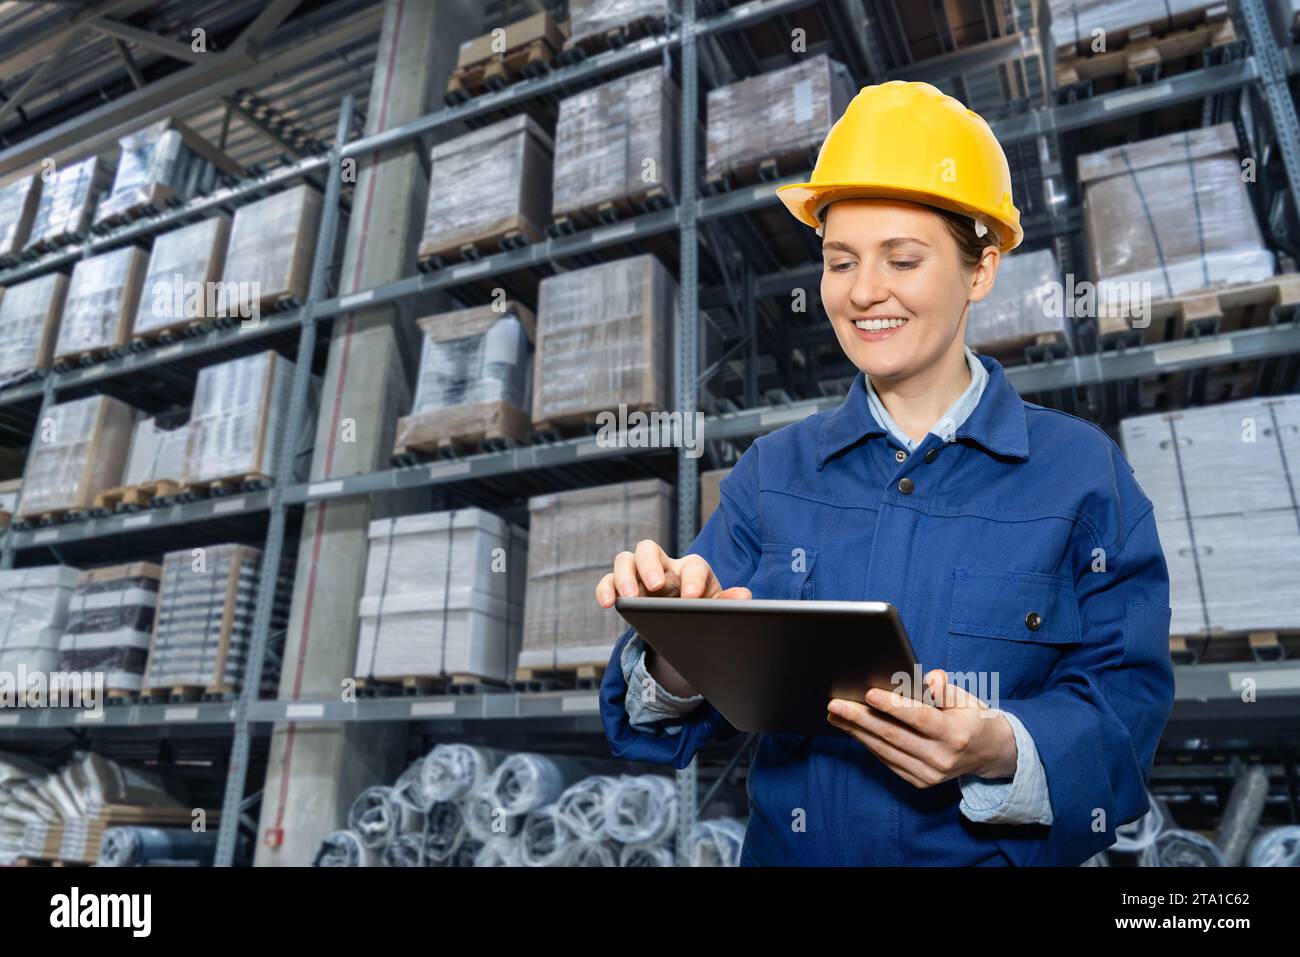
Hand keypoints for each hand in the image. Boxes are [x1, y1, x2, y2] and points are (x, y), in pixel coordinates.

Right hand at [595, 540, 749, 699]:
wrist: (683, 623)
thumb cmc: (700, 611)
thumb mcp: (715, 609)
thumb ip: (729, 602)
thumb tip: (745, 597)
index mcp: (691, 569)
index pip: (692, 565)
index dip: (692, 579)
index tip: (692, 598)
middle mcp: (663, 565)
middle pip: (650, 549)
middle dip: (650, 566)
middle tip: (655, 587)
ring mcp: (639, 574)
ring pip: (625, 559)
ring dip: (624, 576)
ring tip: (629, 598)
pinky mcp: (622, 587)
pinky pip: (608, 580)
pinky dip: (605, 588)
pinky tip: (608, 604)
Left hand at [825, 668, 1017, 787]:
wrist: (988, 753)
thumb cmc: (972, 718)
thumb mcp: (967, 698)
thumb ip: (944, 688)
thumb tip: (927, 678)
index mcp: (956, 734)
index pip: (919, 718)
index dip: (893, 706)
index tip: (868, 693)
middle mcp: (942, 759)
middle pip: (894, 735)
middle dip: (860, 718)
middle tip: (835, 704)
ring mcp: (929, 774)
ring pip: (885, 750)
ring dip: (856, 731)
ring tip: (835, 714)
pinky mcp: (919, 782)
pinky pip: (887, 760)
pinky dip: (867, 743)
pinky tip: (852, 729)